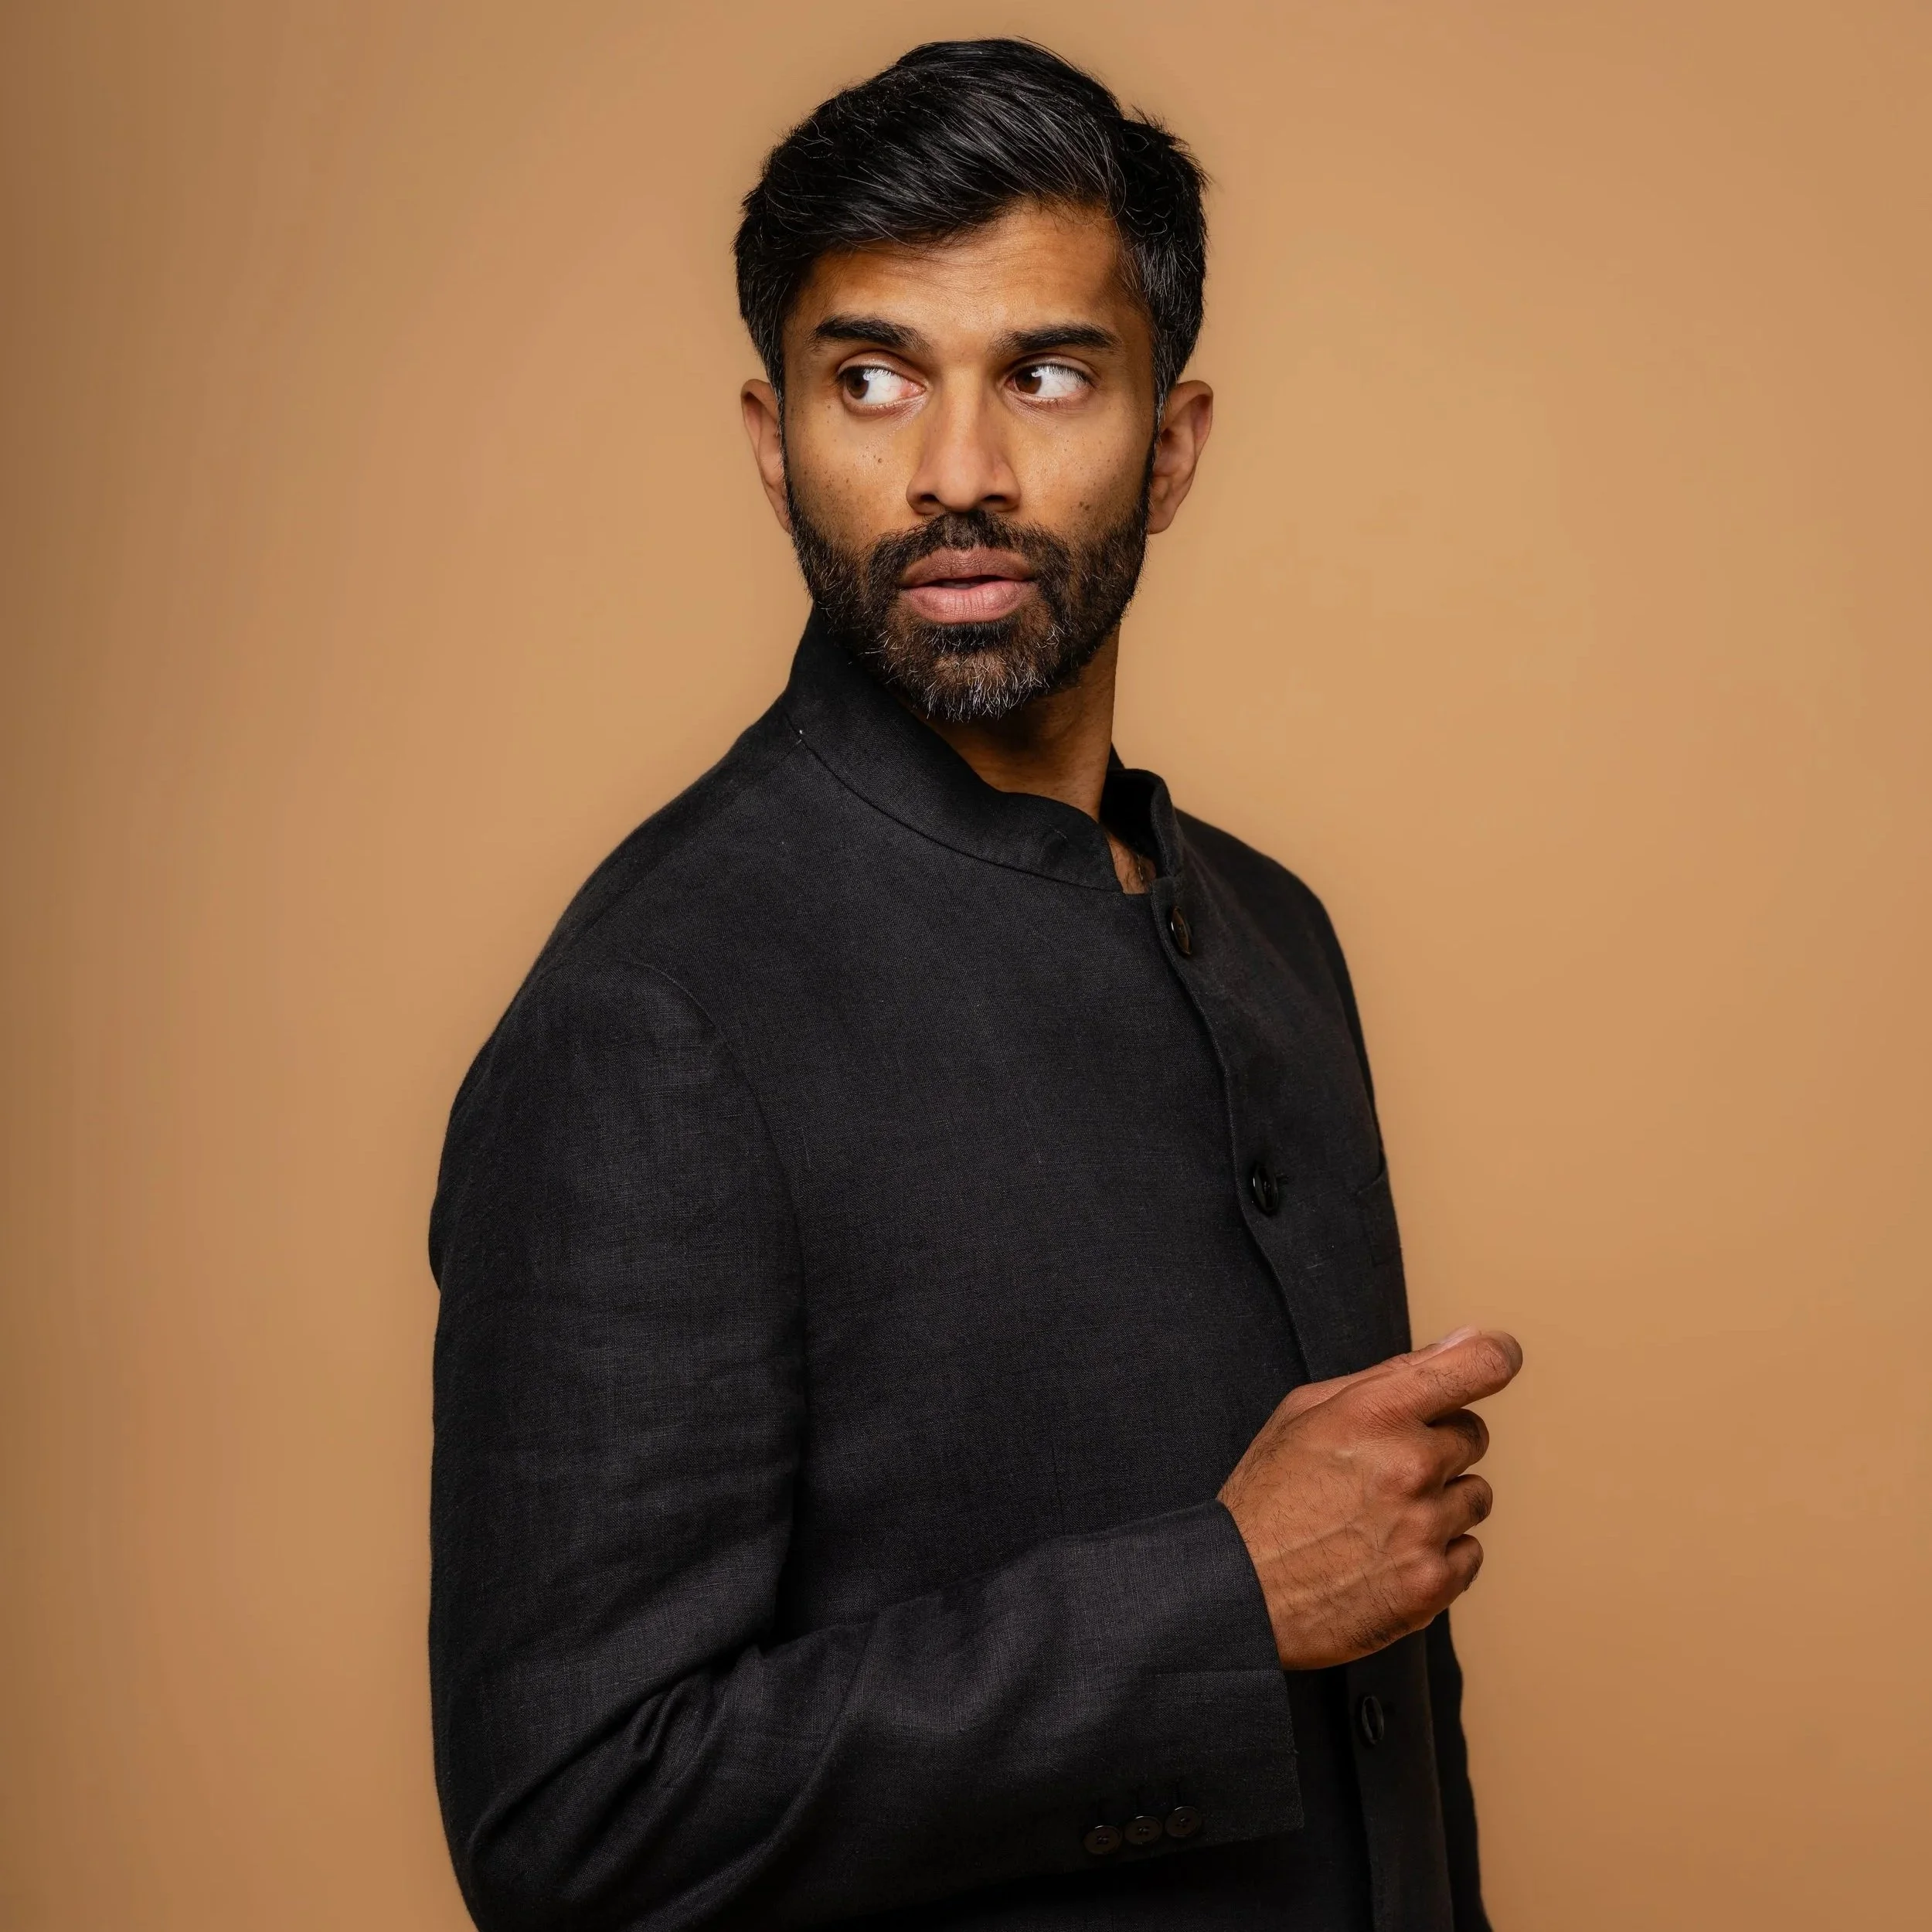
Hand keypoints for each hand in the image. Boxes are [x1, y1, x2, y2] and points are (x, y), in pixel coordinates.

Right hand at [1217, 1328, 1522, 1669]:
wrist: (1238, 1593)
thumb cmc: (1269, 1494)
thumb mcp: (1304, 1412)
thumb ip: (1386, 1376)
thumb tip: (1459, 1343)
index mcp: (1374, 1412)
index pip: (1478, 1365)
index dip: (1495, 1355)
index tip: (1496, 1358)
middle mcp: (1409, 1464)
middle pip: (1474, 1433)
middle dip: (1438, 1444)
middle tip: (1384, 1468)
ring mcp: (1424, 1528)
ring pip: (1475, 1496)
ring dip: (1440, 1502)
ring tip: (1380, 1518)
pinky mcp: (1432, 1584)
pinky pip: (1470, 1552)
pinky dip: (1438, 1553)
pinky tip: (1388, 1556)